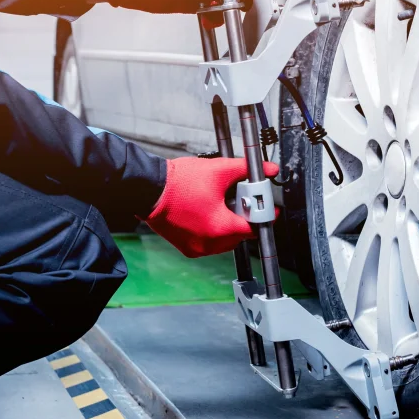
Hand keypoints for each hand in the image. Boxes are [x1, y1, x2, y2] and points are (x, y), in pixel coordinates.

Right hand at [143, 156, 278, 257]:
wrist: (149, 189)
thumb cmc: (180, 182)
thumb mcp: (220, 171)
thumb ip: (247, 170)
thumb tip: (270, 170)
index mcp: (220, 228)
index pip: (253, 228)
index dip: (262, 216)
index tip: (266, 208)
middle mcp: (209, 244)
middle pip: (239, 235)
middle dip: (243, 218)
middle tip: (240, 200)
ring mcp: (196, 248)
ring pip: (225, 241)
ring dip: (228, 226)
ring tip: (221, 205)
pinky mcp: (186, 248)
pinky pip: (209, 243)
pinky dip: (213, 231)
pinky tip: (208, 213)